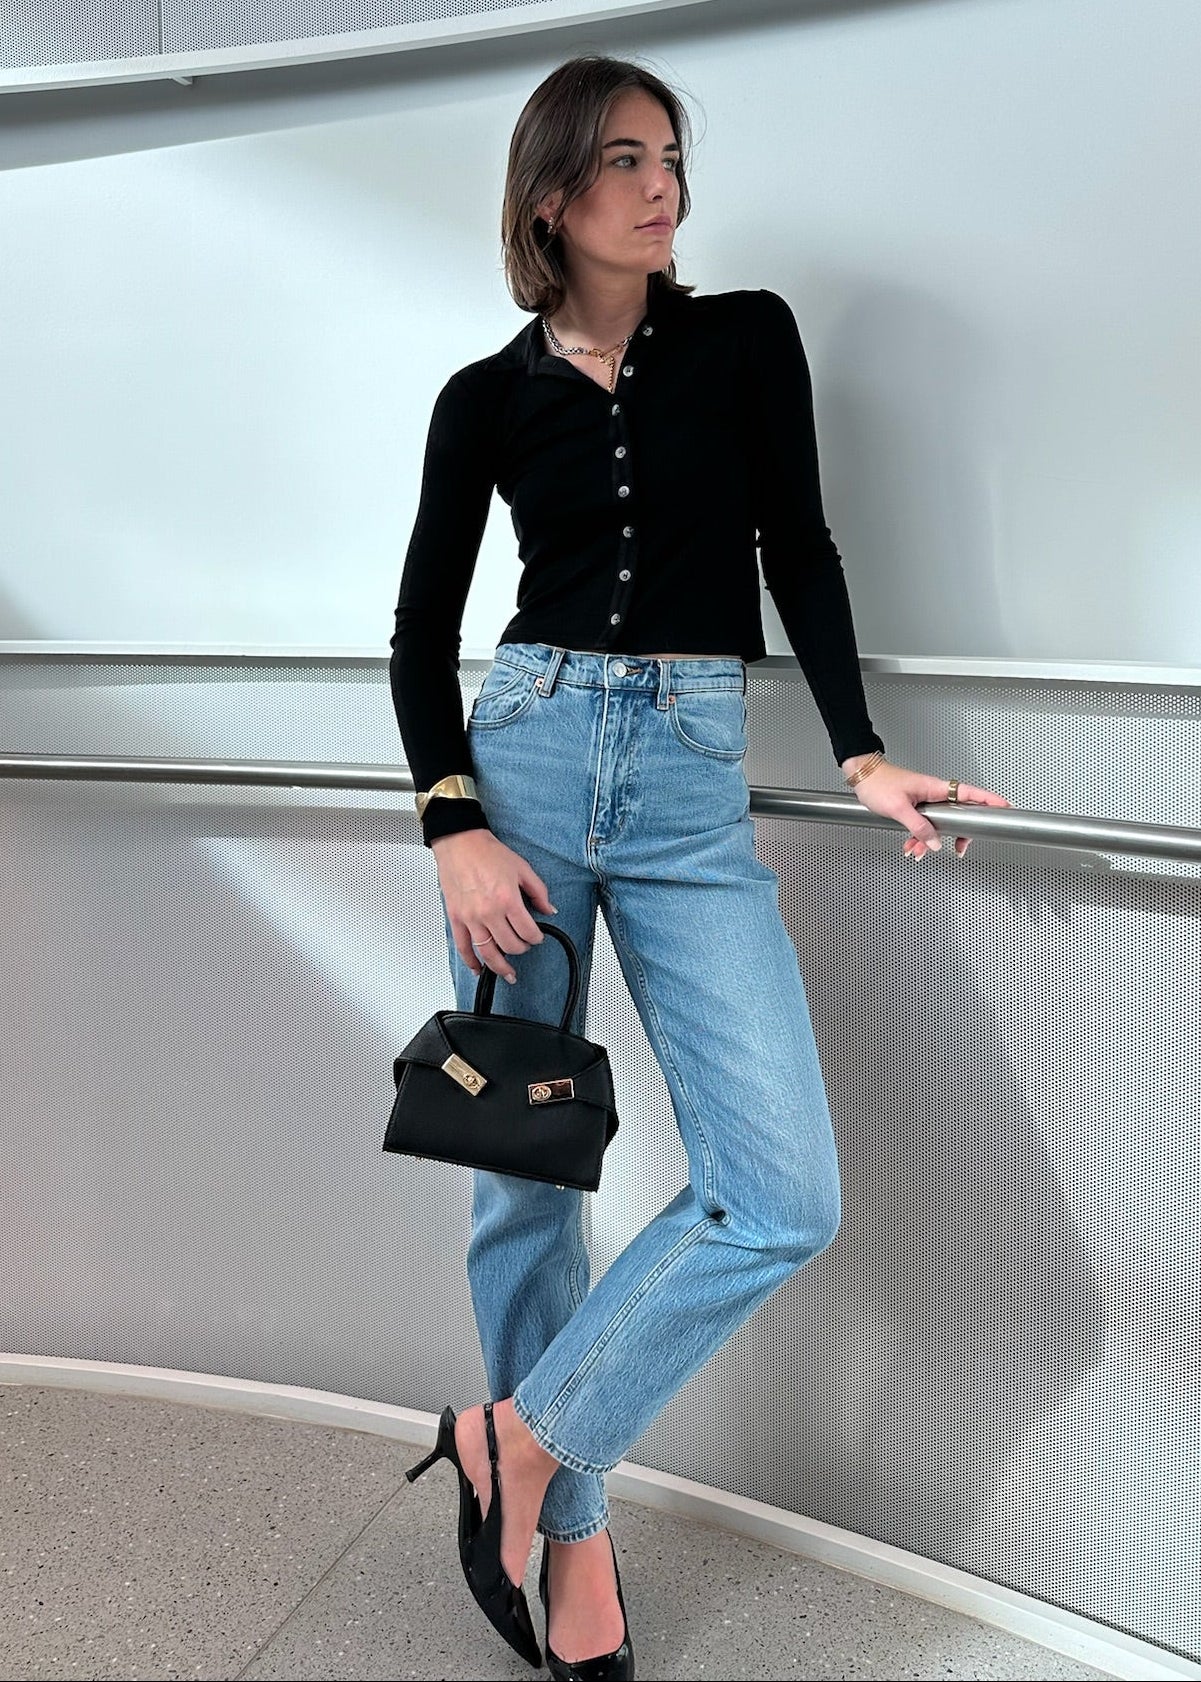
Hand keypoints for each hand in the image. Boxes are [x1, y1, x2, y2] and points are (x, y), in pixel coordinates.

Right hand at [430, 829, 557, 983]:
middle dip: (521, 949)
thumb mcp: (522, 868)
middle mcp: (488, 912)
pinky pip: (464, 947)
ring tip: (508, 973)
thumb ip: (539, 892)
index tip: (537, 937)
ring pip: (488, 953)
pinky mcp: (456, 919)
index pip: (527, 932)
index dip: (536, 938)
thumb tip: (549, 909)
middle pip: (510, 946)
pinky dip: (471, 962)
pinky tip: (478, 969)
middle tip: (524, 946)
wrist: (460, 843)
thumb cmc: (487, 852)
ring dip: (500, 967)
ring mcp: (471, 918)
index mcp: (507, 900)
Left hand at [841, 756, 1011, 857]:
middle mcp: (934, 793)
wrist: (861, 777)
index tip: (1005, 808)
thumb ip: (918, 827)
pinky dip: (919, 837)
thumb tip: (934, 842)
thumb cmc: (878, 783)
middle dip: (958, 834)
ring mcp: (926, 800)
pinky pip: (925, 826)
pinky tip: (910, 845)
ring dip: (930, 840)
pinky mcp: (916, 807)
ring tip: (918, 851)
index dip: (990, 801)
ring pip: (940, 824)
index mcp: (936, 788)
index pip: (971, 793)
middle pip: (959, 815)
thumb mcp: (898, 808)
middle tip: (959, 848)